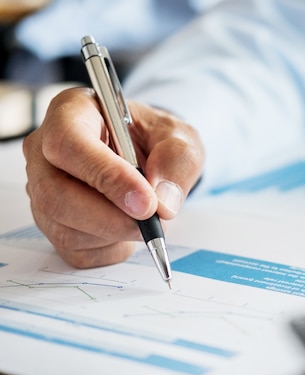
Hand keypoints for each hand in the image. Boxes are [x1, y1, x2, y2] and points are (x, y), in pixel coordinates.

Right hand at [23, 87, 204, 267]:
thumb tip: (162, 203)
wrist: (151, 157)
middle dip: (110, 218)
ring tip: (145, 219)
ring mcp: (42, 189)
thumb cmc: (157, 139)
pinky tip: (128, 228)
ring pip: (64, 227)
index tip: (146, 202)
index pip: (68, 143)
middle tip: (152, 222)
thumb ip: (176, 161)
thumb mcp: (179, 137)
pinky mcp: (51, 223)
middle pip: (54, 194)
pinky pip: (75, 250)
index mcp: (72, 112)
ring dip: (115, 234)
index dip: (106, 176)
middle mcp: (45, 151)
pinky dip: (111, 248)